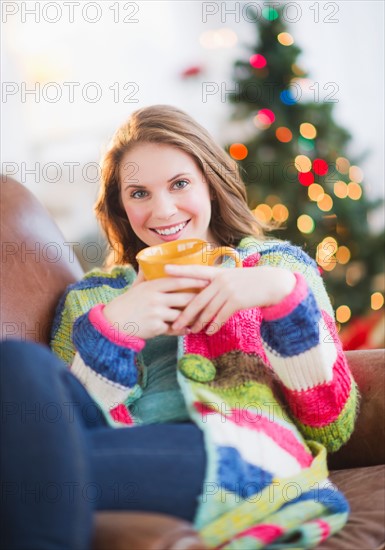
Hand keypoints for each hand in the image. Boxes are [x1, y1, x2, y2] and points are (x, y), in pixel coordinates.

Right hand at [103, 270, 209, 339]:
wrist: (114, 323)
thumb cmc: (127, 303)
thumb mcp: (136, 287)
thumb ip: (144, 275)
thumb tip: (146, 261)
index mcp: (152, 286)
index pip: (178, 281)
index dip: (194, 281)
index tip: (206, 280)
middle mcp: (155, 299)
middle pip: (184, 298)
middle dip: (198, 300)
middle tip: (210, 299)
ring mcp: (156, 314)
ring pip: (181, 315)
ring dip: (192, 317)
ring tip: (202, 316)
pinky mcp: (156, 328)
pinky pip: (174, 329)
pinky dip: (182, 330)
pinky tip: (188, 330)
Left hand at [165, 264, 295, 334]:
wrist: (272, 283)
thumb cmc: (251, 281)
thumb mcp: (233, 277)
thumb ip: (217, 283)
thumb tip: (203, 292)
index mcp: (217, 273)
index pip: (195, 271)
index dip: (180, 270)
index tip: (164, 269)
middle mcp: (220, 280)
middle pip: (197, 299)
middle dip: (185, 313)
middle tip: (174, 324)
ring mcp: (228, 290)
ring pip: (208, 310)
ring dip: (199, 323)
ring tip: (191, 331)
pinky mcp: (236, 301)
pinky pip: (221, 316)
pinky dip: (214, 325)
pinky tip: (209, 331)